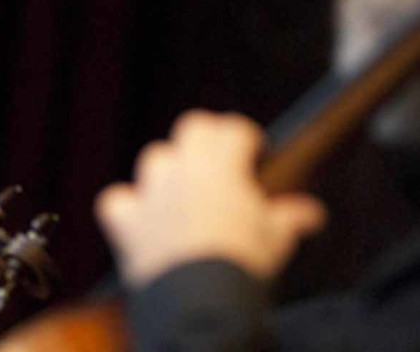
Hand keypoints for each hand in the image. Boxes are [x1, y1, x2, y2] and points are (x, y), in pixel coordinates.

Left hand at [95, 110, 326, 287]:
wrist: (200, 299)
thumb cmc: (244, 264)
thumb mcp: (276, 239)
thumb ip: (290, 219)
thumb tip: (310, 213)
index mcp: (222, 165)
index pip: (234, 129)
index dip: (245, 137)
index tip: (254, 150)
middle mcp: (182, 169)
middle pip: (192, 128)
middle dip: (207, 138)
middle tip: (221, 160)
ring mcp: (151, 192)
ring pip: (155, 159)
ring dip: (169, 170)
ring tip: (185, 191)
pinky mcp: (126, 219)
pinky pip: (116, 200)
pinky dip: (128, 207)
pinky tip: (141, 219)